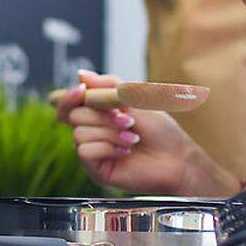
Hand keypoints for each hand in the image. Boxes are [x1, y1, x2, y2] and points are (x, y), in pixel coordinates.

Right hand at [54, 69, 237, 195]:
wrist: (177, 158)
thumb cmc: (160, 130)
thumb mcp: (136, 98)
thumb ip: (109, 85)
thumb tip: (81, 75)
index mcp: (98, 114)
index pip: (68, 104)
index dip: (69, 96)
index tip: (81, 91)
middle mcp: (92, 132)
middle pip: (73, 115)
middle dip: (101, 115)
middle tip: (128, 120)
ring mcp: (93, 151)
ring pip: (80, 134)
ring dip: (110, 132)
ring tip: (132, 138)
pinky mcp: (96, 170)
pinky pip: (85, 152)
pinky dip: (108, 148)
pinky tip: (125, 151)